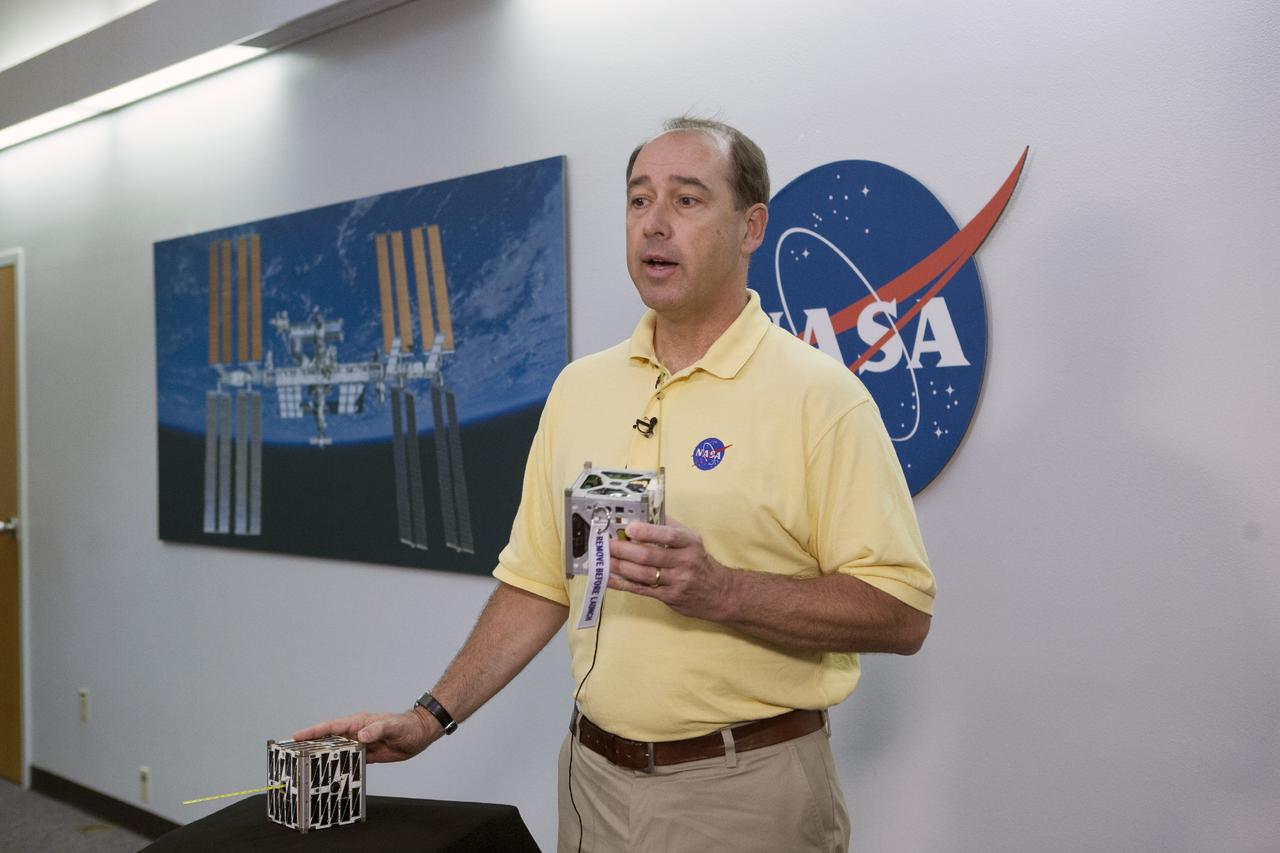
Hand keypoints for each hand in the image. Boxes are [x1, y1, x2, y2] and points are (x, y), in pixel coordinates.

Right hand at [292, 708, 435, 762]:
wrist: (419, 734)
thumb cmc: (407, 726)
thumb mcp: (392, 726)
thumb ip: (377, 729)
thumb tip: (360, 735)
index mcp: (358, 723)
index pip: (331, 727)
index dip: (314, 731)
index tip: (297, 735)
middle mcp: (356, 733)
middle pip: (329, 739)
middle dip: (312, 745)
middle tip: (294, 753)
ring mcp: (360, 744)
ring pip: (337, 750)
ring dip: (324, 757)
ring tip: (306, 766)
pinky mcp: (367, 755)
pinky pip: (349, 760)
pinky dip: (339, 766)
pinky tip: (330, 774)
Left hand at [607, 519, 733, 620]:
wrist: (719, 593)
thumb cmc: (699, 562)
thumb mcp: (692, 540)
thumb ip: (670, 527)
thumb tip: (643, 515)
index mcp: (690, 543)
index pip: (668, 535)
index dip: (648, 531)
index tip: (629, 528)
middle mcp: (684, 562)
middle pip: (650, 556)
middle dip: (625, 550)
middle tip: (607, 544)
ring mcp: (676, 582)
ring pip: (644, 574)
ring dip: (620, 567)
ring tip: (604, 559)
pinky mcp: (669, 597)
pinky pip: (642, 590)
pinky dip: (623, 584)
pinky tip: (610, 578)